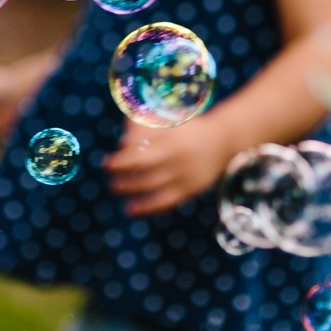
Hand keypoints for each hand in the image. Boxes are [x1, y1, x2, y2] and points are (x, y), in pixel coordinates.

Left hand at [103, 106, 227, 213]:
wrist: (223, 141)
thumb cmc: (189, 129)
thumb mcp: (171, 120)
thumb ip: (147, 123)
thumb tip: (124, 129)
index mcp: (171, 135)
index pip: (141, 142)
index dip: (124, 151)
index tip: (112, 156)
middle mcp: (176, 154)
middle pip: (143, 162)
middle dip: (121, 167)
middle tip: (107, 169)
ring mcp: (183, 173)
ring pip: (151, 183)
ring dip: (129, 187)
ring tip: (114, 187)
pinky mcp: (189, 190)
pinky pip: (165, 202)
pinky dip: (146, 208)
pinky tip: (131, 210)